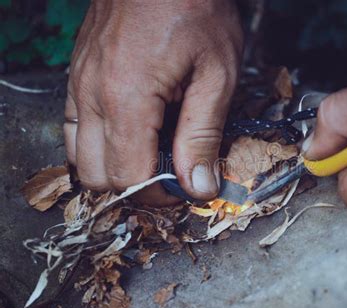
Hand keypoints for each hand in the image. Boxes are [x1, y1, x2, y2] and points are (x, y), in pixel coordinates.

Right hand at [64, 0, 242, 204]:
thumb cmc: (195, 9)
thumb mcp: (216, 75)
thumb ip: (203, 135)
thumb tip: (198, 185)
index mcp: (126, 98)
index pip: (129, 177)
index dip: (159, 194)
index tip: (185, 187)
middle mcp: (91, 95)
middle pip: (98, 176)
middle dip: (136, 186)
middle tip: (171, 172)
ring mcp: (79, 84)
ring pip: (80, 158)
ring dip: (116, 167)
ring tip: (152, 152)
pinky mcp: (78, 76)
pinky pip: (74, 129)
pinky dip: (100, 144)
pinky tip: (131, 131)